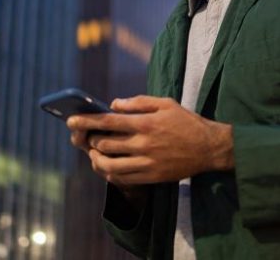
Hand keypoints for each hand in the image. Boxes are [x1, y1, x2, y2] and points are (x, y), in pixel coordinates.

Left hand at [66, 96, 233, 184]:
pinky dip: (109, 172)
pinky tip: (107, 166)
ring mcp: (147, 163)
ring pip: (109, 165)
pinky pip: (122, 178)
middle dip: (90, 140)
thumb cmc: (186, 122)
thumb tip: (114, 104)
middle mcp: (144, 144)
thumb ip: (138, 102)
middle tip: (87, 137)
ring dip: (96, 159)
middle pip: (104, 144)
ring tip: (94, 153)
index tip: (70, 120)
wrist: (209, 148)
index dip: (86, 121)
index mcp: (146, 123)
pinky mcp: (151, 177)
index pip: (108, 122)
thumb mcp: (166, 103)